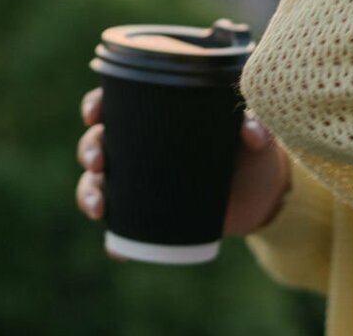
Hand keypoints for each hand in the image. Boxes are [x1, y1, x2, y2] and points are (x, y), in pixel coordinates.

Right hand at [74, 86, 291, 250]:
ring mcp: (142, 181)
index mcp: (158, 116)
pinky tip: (117, 250)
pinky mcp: (151, 214)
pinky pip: (123, 229)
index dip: (96, 105)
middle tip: (98, 162)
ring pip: (99, 183)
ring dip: (88, 193)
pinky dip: (116, 242)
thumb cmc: (253, 151)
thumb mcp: (256, 135)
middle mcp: (141, 146)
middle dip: (88, 150)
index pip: (117, 102)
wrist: (263, 195)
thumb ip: (257, 126)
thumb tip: (250, 131)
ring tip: (99, 208)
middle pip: (98, 141)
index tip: (93, 114)